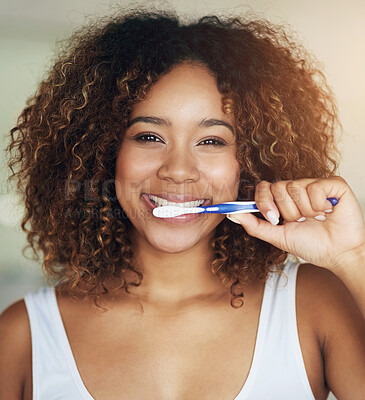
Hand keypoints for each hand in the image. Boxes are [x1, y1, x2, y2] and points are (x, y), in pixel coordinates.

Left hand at [227, 176, 364, 270]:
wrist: (338, 254)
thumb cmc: (311, 245)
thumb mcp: (277, 236)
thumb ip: (254, 225)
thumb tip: (232, 214)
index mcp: (283, 199)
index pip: (263, 187)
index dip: (265, 202)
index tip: (274, 218)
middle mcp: (297, 188)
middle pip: (277, 187)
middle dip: (287, 211)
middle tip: (301, 221)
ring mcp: (314, 184)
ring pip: (295, 187)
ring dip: (304, 211)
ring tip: (316, 218)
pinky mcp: (333, 184)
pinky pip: (314, 187)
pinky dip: (319, 205)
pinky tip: (328, 211)